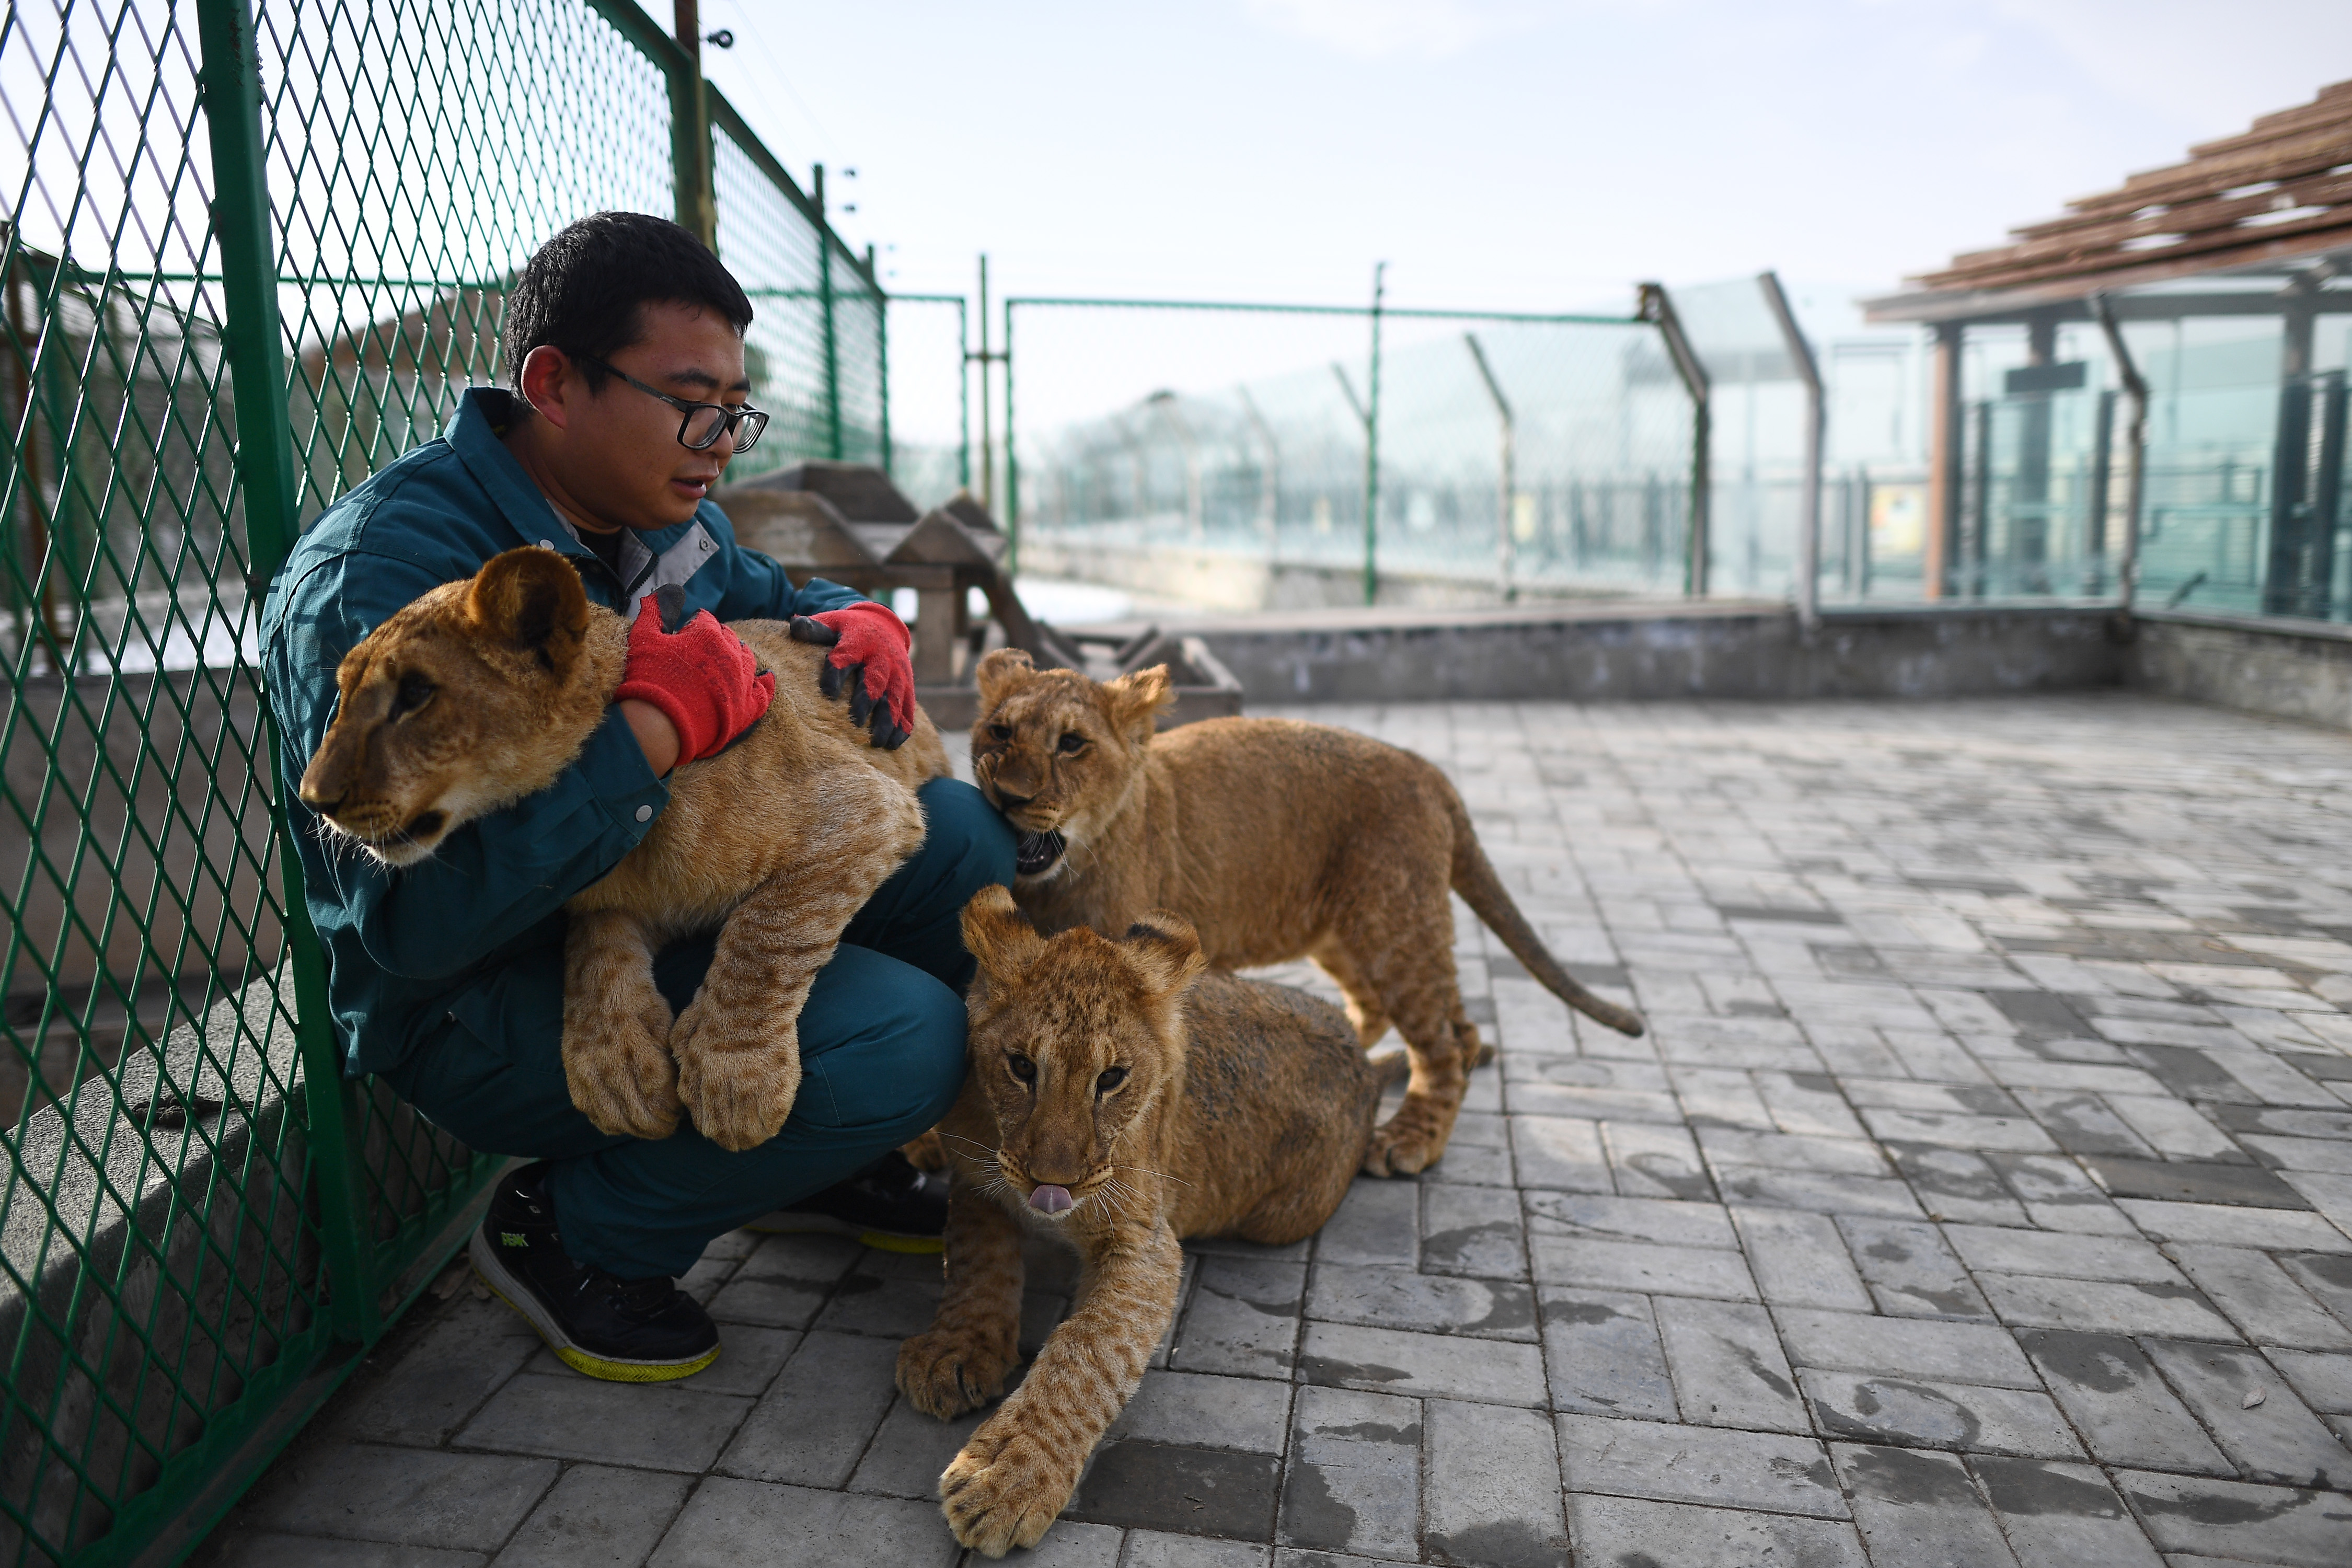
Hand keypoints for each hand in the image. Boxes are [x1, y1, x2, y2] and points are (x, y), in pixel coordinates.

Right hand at [613, 585, 773, 764]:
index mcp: (708, 635)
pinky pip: (764, 692)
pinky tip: (767, 678)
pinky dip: (766, 683)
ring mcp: (741, 682)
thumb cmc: (648, 678)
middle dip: (716, 639)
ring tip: (730, 658)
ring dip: (739, 655)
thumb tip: (657, 593)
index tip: (684, 634)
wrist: (658, 726)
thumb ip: (653, 612)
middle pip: (729, 638)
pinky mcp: (747, 708)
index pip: (705, 620)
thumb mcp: (643, 638)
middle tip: (703, 649)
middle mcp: (731, 655)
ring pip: (748, 659)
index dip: (693, 626)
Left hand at [790, 599, 915, 748]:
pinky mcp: (908, 686)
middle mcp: (882, 656)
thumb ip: (814, 629)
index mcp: (859, 639)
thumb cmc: (847, 630)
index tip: (828, 693)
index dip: (838, 673)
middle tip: (855, 723)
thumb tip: (795, 625)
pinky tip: (894, 744)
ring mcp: (898, 672)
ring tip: (877, 742)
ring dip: (888, 720)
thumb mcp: (831, 624)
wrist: (883, 626)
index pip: (846, 654)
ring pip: (895, 697)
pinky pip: (909, 707)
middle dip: (867, 701)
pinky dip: (903, 726)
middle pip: (875, 680)